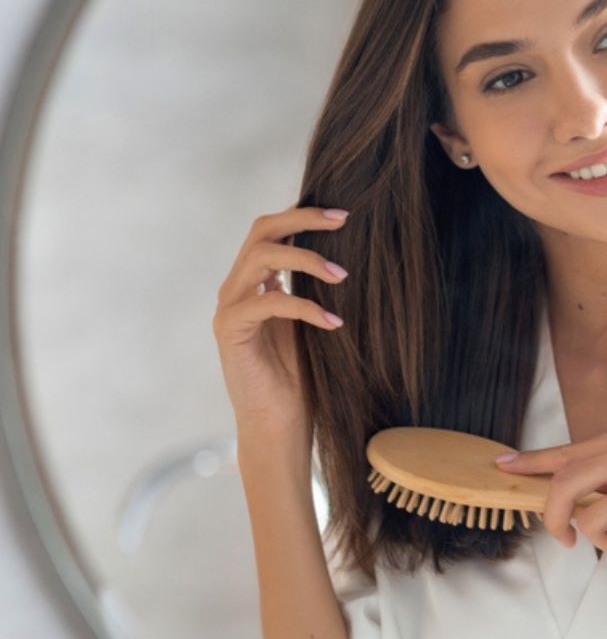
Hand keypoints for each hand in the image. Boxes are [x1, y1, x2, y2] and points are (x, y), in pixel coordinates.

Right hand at [212, 205, 350, 449]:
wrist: (278, 424)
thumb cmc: (301, 376)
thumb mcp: (312, 321)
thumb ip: (314, 286)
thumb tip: (346, 252)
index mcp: (254, 281)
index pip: (270, 230)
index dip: (303, 216)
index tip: (344, 214)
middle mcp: (236, 288)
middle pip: (261, 231)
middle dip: (302, 220)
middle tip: (342, 220)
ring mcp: (229, 308)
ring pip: (261, 258)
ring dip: (307, 260)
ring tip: (343, 276)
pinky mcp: (230, 331)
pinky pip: (267, 303)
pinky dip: (305, 307)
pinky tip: (333, 322)